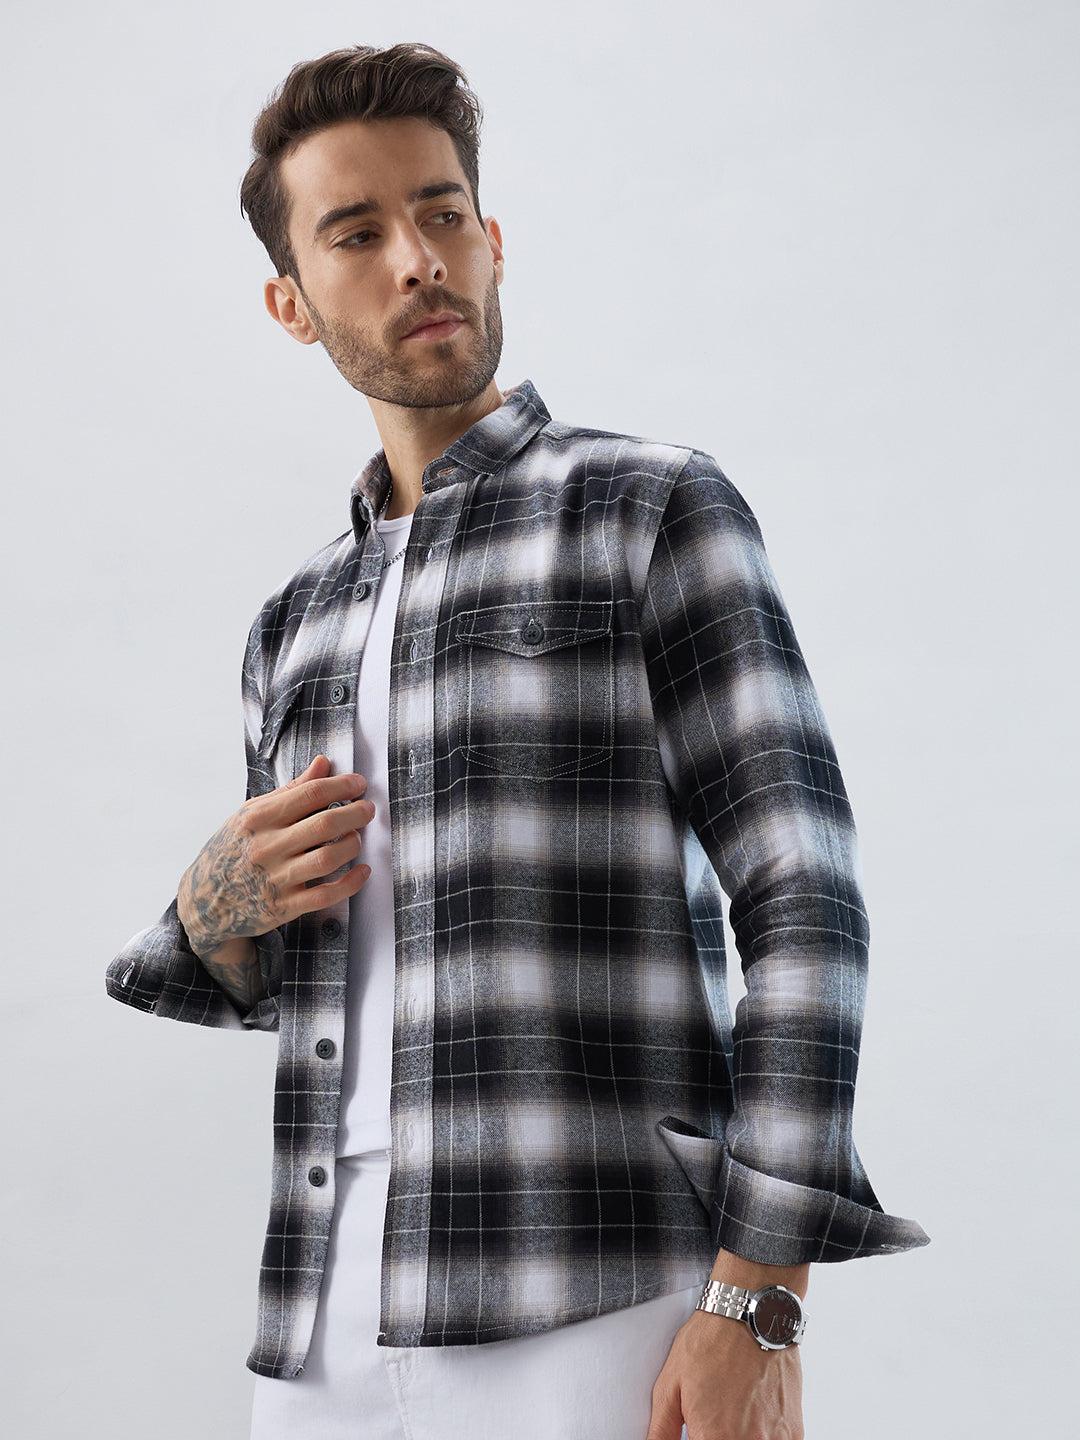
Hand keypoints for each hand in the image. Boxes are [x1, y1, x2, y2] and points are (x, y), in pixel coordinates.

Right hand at [177, 755, 373, 957]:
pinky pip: (326, 895)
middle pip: (324, 825)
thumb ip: (291, 790)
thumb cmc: (234, 849)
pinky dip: (351, 883)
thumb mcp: (252, 813)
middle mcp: (267, 847)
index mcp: (259, 818)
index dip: (342, 785)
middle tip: (367, 809)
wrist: (206, 900)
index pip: (310, 794)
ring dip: (352, 845)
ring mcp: (275, 879)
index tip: (358, 784)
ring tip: (357, 838)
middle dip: (355, 813)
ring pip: (328, 858)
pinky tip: (362, 871)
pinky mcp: (284, 907)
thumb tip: (323, 763)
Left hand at [647, 1311, 802, 1439]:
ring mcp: (774, 1439)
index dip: (697, 1438)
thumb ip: (661, 1429)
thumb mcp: (670, 1385)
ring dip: (741, 1435)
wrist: (750, 1315)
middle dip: (716, 1436)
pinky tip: (753, 1415)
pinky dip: (763, 1436)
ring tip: (734, 1411)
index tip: (698, 1431)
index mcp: (713, 1437)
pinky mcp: (793, 1432)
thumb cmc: (712, 1342)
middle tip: (714, 1417)